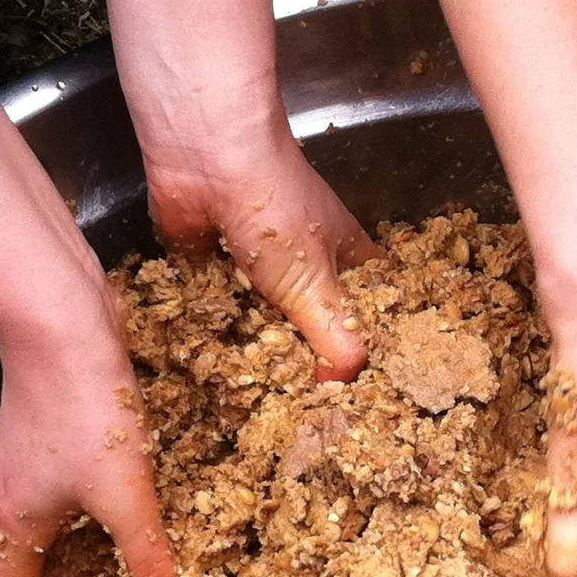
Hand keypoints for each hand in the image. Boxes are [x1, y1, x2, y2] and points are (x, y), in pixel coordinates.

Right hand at [0, 283, 177, 576]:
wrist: (58, 320)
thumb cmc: (82, 408)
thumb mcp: (124, 491)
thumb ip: (143, 550)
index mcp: (19, 520)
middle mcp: (14, 491)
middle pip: (35, 552)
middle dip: (74, 575)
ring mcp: (29, 453)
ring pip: (55, 510)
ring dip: (90, 530)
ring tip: (139, 541)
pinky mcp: (51, 422)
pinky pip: (69, 472)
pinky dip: (97, 487)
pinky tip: (136, 480)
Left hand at [143, 121, 379, 380]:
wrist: (207, 160)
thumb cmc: (277, 209)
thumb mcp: (317, 287)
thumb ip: (337, 342)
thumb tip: (340, 390)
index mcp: (347, 265)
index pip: (369, 318)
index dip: (368, 355)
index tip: (362, 400)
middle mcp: (306, 268)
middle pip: (314, 328)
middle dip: (309, 364)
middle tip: (303, 415)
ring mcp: (259, 270)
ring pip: (266, 326)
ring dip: (259, 356)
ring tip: (258, 406)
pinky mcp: (214, 270)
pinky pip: (219, 314)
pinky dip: (215, 336)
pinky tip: (216, 373)